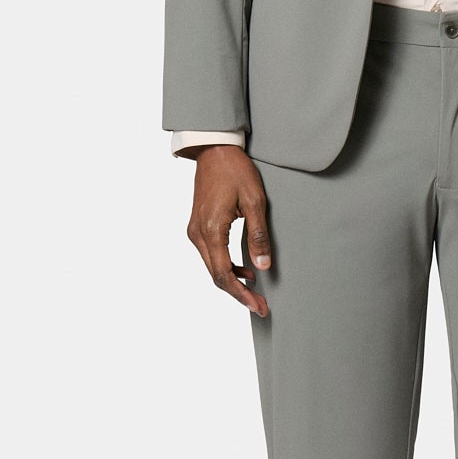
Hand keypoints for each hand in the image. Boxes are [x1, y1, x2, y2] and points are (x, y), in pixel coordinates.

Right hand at [186, 146, 272, 316]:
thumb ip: (258, 236)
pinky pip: (211, 256)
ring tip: (255, 293)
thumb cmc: (236, 172)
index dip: (241, 295)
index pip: (224, 274)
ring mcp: (195, 231)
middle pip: (216, 276)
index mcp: (211, 230)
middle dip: (239, 294)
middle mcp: (198, 234)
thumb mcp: (255, 202)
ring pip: (212, 268)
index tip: (259, 307)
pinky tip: (245, 270)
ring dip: (233, 282)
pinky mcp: (197, 227)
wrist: (214, 151)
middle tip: (261, 306)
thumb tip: (262, 266)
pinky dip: (226, 267)